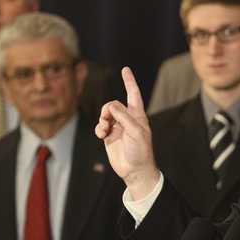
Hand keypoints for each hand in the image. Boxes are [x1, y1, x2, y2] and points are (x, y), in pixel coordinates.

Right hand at [95, 67, 159, 199]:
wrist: (135, 170)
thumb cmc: (141, 150)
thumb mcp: (136, 131)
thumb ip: (123, 116)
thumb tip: (111, 106)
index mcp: (138, 115)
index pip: (133, 94)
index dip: (129, 81)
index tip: (125, 69)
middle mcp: (128, 119)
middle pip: (113, 104)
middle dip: (108, 110)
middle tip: (108, 121)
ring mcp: (118, 127)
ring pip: (105, 114)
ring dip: (102, 120)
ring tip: (104, 130)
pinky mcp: (109, 136)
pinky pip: (100, 126)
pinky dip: (98, 128)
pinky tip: (101, 135)